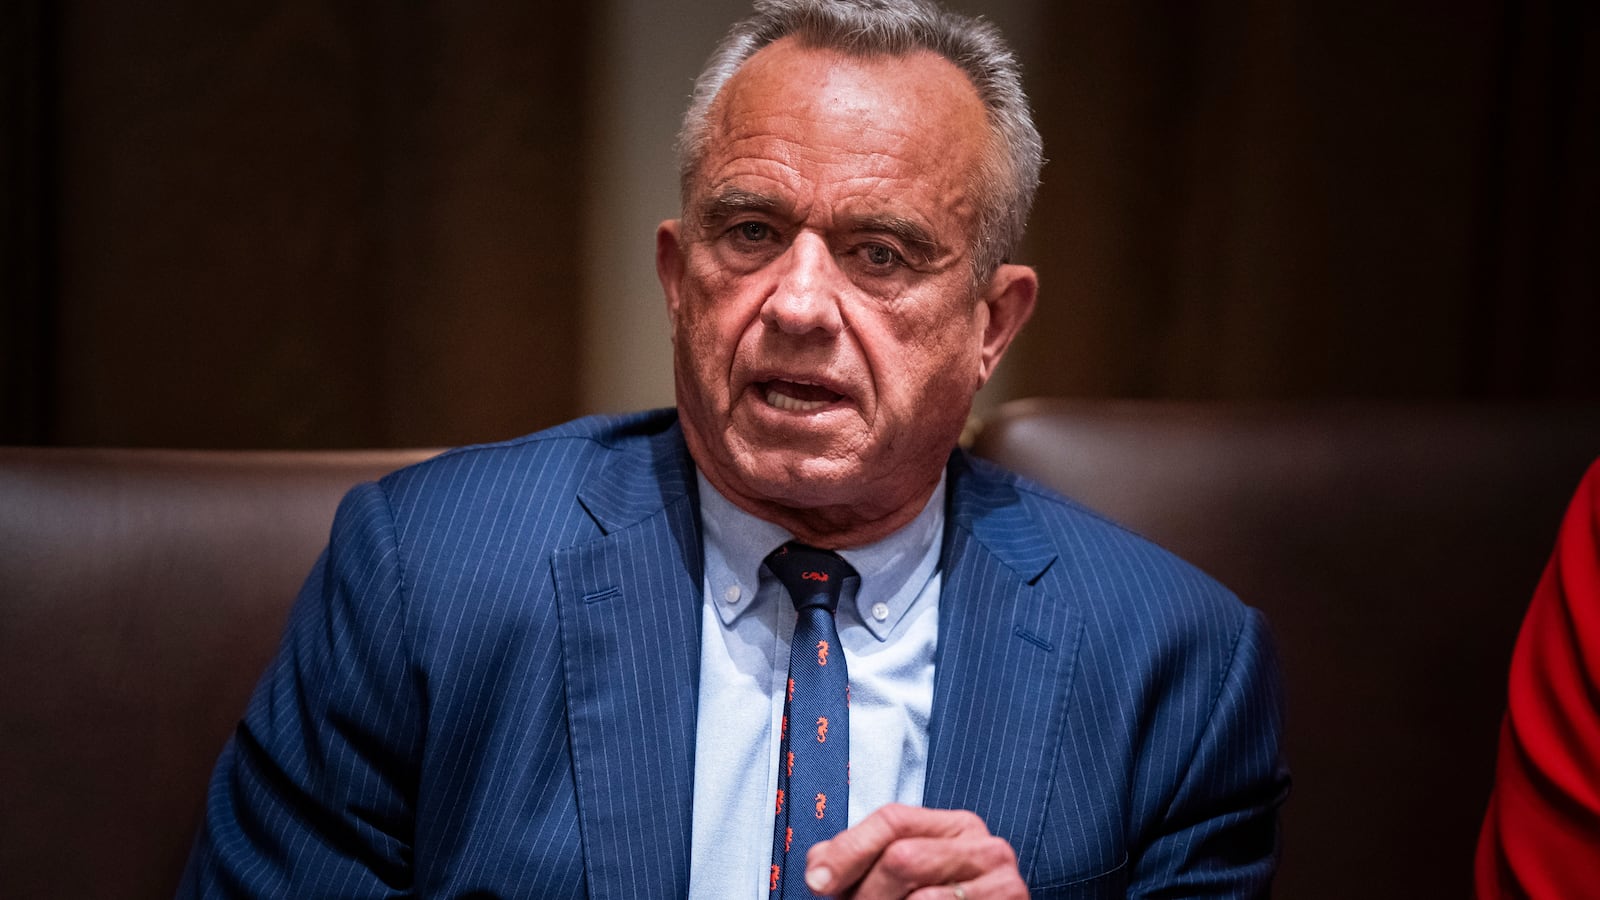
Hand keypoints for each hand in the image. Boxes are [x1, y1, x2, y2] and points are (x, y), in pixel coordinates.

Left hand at [802, 803, 1026, 898]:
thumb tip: (819, 866)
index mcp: (955, 827)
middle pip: (901, 857)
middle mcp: (984, 845)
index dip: (848, 850)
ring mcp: (1003, 879)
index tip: (818, 882)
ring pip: (920, 897)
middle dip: (867, 895)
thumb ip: (861, 863)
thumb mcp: (900, 883)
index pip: (892, 820)